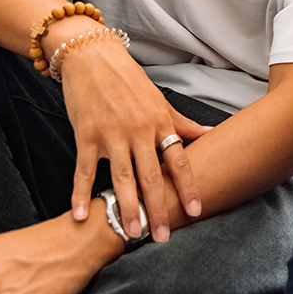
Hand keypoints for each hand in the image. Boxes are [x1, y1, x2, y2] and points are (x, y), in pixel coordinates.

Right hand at [59, 36, 209, 242]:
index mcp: (160, 123)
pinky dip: (80, 193)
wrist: (93, 57)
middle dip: (158, 208)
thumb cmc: (129, 81)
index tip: (196, 210)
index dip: (188, 186)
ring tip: (131, 233)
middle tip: (161, 236)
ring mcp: (111, 134)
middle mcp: (139, 131)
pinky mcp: (86, 134)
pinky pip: (83, 170)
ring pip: (121, 177)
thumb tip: (211, 134)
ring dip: (127, 207)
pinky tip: (81, 215)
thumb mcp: (161, 101)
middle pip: (152, 176)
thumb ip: (182, 123)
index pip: (179, 161)